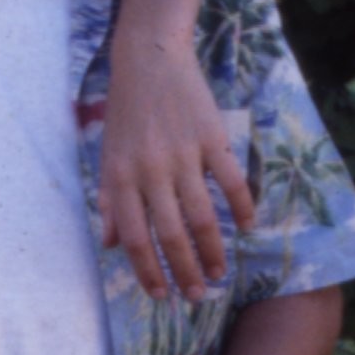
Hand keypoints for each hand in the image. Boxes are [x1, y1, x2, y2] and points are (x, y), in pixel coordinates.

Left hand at [99, 34, 252, 301]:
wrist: (149, 60)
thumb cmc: (125, 113)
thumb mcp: (107, 156)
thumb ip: (109, 200)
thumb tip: (110, 244)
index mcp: (120, 178)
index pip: (134, 238)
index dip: (148, 270)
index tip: (161, 294)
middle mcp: (150, 171)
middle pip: (170, 234)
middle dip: (184, 270)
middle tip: (196, 295)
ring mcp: (183, 154)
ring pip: (202, 215)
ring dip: (213, 248)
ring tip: (220, 272)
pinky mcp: (212, 137)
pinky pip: (231, 181)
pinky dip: (241, 206)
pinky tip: (247, 227)